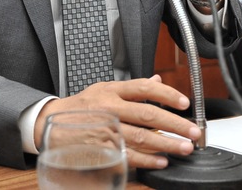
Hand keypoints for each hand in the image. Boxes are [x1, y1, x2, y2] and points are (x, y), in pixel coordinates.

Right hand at [34, 75, 200, 169]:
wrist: (49, 125)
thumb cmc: (80, 108)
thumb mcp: (103, 89)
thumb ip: (132, 88)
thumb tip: (157, 81)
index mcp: (111, 90)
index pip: (144, 87)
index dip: (167, 94)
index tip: (184, 103)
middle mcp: (109, 107)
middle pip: (147, 113)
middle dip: (174, 124)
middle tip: (193, 132)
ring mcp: (104, 128)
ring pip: (140, 136)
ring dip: (165, 144)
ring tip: (183, 148)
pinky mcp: (100, 148)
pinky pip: (127, 155)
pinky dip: (146, 159)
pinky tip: (160, 161)